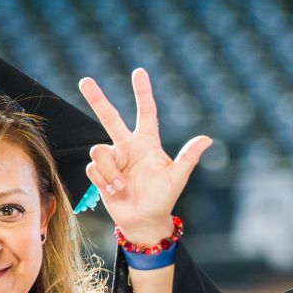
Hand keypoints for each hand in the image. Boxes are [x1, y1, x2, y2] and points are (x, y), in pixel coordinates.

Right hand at [77, 68, 211, 245]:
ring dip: (110, 171)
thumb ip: (188, 157)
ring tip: (122, 187)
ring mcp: (113, 159)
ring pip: (99, 151)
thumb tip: (207, 139)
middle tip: (85, 80)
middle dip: (97, 98)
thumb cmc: (163, 198)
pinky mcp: (100, 172)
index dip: (142, 92)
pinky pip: (93, 168)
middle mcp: (128, 146)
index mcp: (147, 143)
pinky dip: (104, 180)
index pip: (146, 112)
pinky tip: (115, 191)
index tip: (139, 72)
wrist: (143, 220)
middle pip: (109, 117)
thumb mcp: (177, 178)